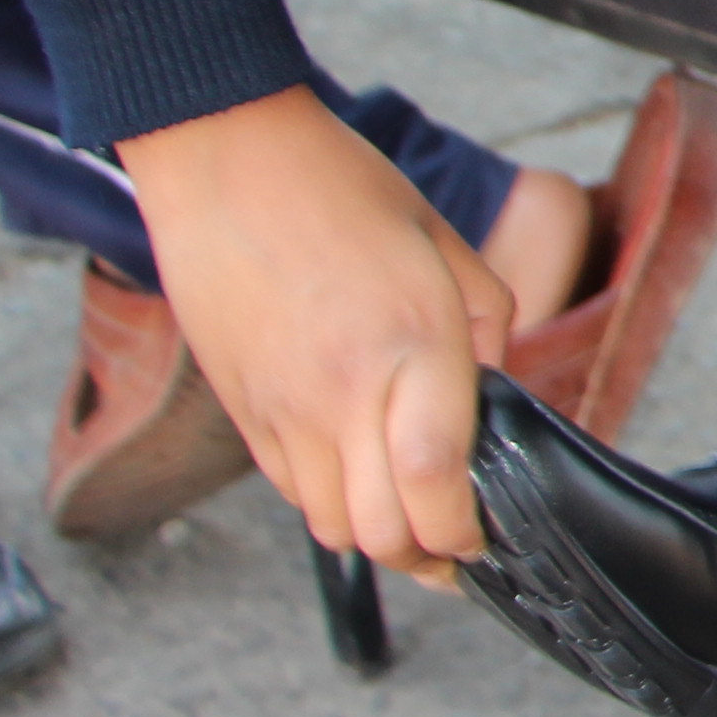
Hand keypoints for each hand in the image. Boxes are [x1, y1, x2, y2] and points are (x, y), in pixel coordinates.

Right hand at [118, 89, 513, 575]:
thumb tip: (493, 395)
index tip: (485, 536)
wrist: (224, 157)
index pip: (436, 484)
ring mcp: (282, 408)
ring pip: (332, 527)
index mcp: (410, 347)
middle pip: (383, 535)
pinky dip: (330, 502)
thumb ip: (484, 330)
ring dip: (378, 537)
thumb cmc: (340, 188)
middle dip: (428, 559)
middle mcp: (342, 391)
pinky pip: (291, 490)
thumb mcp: (446, 247)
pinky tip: (356, 474)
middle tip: (455, 547)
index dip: (465, 534)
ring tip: (409, 517)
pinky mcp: (242, 410)